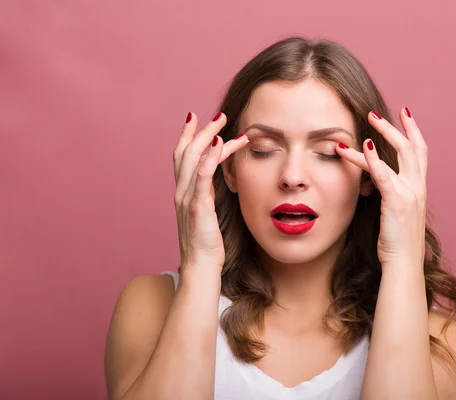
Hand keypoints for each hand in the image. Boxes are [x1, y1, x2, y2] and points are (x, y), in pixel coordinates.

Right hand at [173, 112, 247, 270]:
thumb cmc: (206, 243)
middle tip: (218, 115)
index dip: (187, 135)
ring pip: (194, 160)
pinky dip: (209, 159)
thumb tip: (215, 181)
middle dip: (201, 130)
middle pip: (187, 152)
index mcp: (183, 192)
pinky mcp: (198, 208)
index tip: (195, 117)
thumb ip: (206, 195)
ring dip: (209, 138)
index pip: (182, 157)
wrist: (201, 267)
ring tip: (224, 123)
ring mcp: (188, 199)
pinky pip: (202, 179)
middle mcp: (182, 192)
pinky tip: (219, 145)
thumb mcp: (205, 214)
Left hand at [336, 108, 427, 267]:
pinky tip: (363, 145)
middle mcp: (418, 188)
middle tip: (374, 113)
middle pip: (411, 147)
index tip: (405, 113)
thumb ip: (393, 196)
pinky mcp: (397, 202)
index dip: (413, 131)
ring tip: (365, 121)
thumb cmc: (397, 243)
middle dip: (394, 126)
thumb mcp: (397, 214)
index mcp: (419, 189)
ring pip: (398, 155)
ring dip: (381, 134)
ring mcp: (410, 194)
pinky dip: (373, 158)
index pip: (420, 152)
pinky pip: (384, 175)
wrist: (403, 265)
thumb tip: (380, 185)